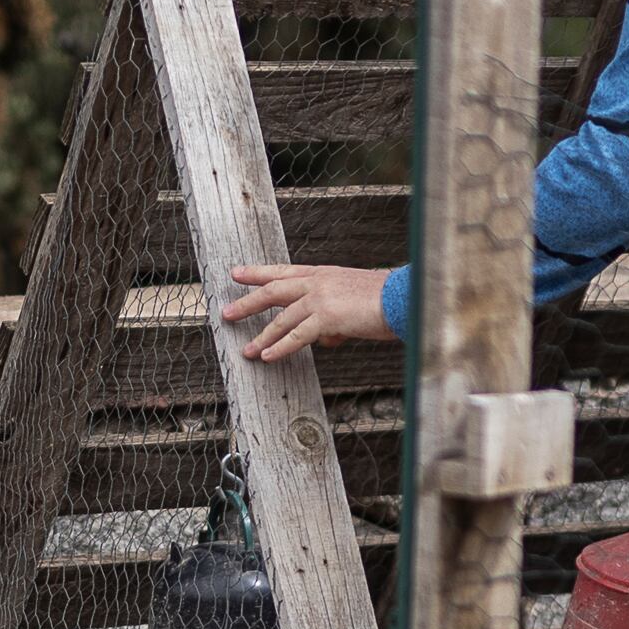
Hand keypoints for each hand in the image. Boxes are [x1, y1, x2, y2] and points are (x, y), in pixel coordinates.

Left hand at [215, 265, 396, 362]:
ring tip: (247, 351)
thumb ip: (333, 320)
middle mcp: (318, 282)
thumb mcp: (353, 305)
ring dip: (262, 337)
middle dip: (247, 303)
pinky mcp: (326, 316)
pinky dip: (280, 348)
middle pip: (273, 291)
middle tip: (227, 313)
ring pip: (281, 319)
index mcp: (324, 274)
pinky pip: (296, 336)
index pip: (283, 272)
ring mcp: (320, 298)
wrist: (402, 298)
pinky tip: (267, 357)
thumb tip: (324, 338)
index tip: (238, 273)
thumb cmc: (384, 302)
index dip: (258, 273)